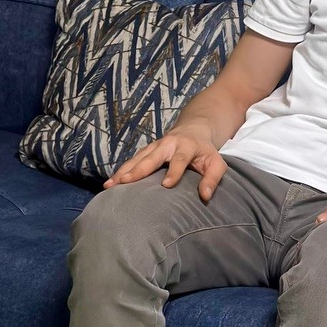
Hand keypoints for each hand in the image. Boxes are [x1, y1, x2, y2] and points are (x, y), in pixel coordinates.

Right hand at [104, 122, 225, 200]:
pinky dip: (120, 171)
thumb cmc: (206, 151)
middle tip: (125, 182)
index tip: (166, 185)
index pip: (180, 159)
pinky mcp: (146, 151)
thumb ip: (212, 179)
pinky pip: (132, 161)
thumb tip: (205, 196)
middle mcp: (168, 144)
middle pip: (151, 157)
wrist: (193, 130)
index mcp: (186, 146)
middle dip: (138, 169)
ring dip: (123, 171)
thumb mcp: (216, 163)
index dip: (174, 171)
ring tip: (110, 185)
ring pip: (137, 158)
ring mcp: (154, 146)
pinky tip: (110, 183)